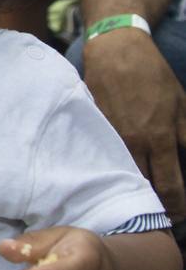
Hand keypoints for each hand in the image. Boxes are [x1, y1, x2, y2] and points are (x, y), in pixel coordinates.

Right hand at [83, 28, 185, 220]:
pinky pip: (104, 158)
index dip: (177, 207)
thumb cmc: (153, 76)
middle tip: (163, 215)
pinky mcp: (94, 132)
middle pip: (143, 188)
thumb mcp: (182, 105)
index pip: (170, 186)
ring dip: (132, 189)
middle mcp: (133, 144)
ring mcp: (109, 139)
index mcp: (159, 139)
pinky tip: (115, 172)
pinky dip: (112, 169)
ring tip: (141, 197)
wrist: (115, 52)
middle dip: (155, 205)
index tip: (179, 217)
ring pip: (121, 176)